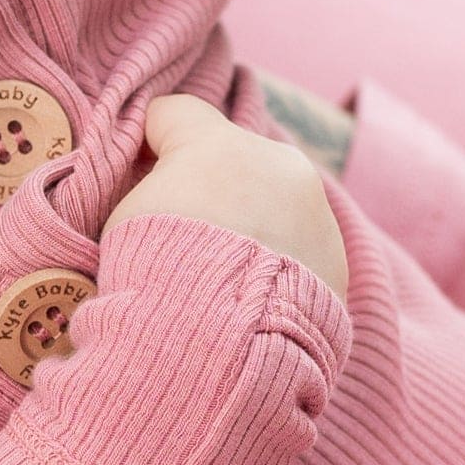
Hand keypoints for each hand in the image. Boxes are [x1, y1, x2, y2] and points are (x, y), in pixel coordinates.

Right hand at [101, 93, 348, 299]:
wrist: (220, 350)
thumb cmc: (158, 277)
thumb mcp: (127, 221)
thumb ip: (149, 189)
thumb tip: (161, 192)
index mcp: (217, 144)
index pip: (173, 114)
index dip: (148, 140)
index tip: (135, 169)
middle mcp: (278, 163)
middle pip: (233, 160)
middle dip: (210, 188)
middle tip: (183, 238)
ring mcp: (316, 211)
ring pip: (273, 204)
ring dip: (250, 227)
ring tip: (222, 280)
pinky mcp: (336, 260)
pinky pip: (299, 250)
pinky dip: (277, 267)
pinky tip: (252, 301)